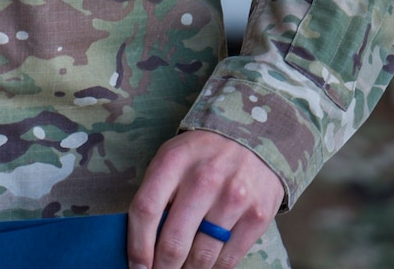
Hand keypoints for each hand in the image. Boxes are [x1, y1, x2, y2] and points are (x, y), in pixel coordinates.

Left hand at [128, 130, 284, 268]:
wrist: (254, 137)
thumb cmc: (201, 154)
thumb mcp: (172, 158)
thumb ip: (157, 194)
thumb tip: (142, 242)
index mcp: (173, 162)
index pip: (146, 210)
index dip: (137, 245)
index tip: (135, 266)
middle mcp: (203, 180)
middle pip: (174, 240)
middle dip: (162, 268)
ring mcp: (233, 199)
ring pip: (202, 256)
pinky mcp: (257, 216)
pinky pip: (229, 258)